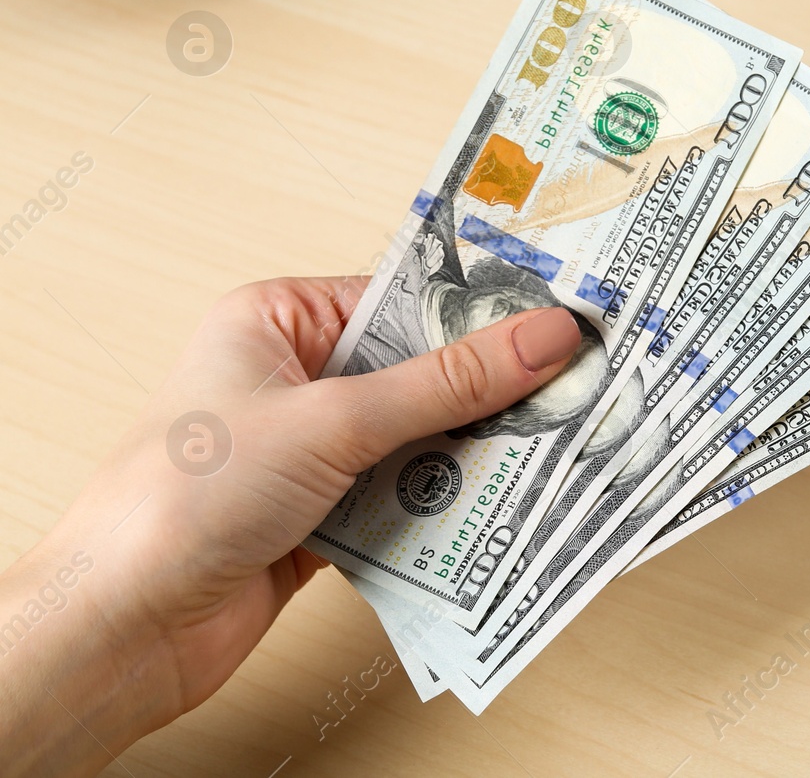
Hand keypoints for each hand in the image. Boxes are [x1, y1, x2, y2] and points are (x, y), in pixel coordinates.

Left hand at [0, 276, 581, 776]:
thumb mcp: (334, 420)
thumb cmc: (187, 495)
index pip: (402, 297)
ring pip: (417, 437)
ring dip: (470, 453)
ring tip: (552, 448)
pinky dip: (443, 506)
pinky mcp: (322, 514)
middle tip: (573, 388)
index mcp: (277, 319)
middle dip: (487, 390)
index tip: (558, 318)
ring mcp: (308, 449)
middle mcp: (293, 376)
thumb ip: (448, 383)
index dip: (480, 310)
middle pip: (418, 370)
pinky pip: (403, 496)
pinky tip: (498, 508)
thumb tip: (545, 337)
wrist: (123, 625)